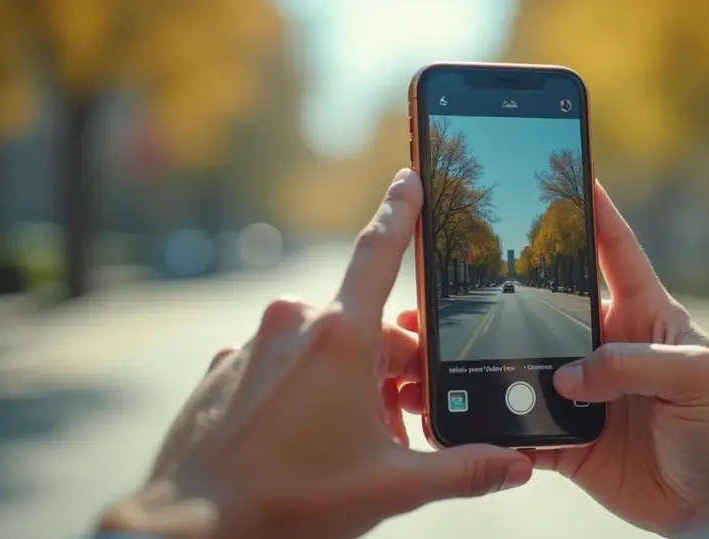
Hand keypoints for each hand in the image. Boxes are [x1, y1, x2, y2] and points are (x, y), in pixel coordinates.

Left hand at [98, 169, 532, 538]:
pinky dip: (307, 390)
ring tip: (353, 444)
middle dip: (393, 369)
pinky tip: (308, 439)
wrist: (191, 526)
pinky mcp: (224, 369)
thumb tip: (516, 463)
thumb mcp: (390, 486)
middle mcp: (293, 325)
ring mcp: (253, 345)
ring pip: (325, 348)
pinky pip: (283, 365)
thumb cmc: (290, 499)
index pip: (379, 251)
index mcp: (339, 336)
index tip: (411, 177)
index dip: (401, 210)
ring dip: (351, 383)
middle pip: (367, 327)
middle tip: (402, 424)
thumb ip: (462, 469)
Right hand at [396, 181, 708, 536]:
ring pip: (524, 361)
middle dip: (511, 283)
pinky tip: (458, 409)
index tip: (568, 171)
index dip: (594, 209)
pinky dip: (492, 420)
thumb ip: (636, 365)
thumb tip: (570, 375)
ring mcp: (583, 389)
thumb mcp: (696, 377)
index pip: (616, 249)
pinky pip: (521, 422)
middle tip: (470, 264)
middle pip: (549, 303)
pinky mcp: (567, 435)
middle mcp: (607, 344)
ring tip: (437, 342)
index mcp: (645, 313)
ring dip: (485, 355)